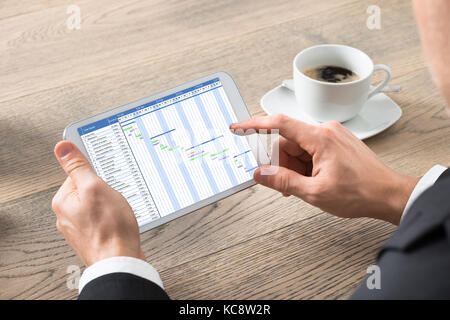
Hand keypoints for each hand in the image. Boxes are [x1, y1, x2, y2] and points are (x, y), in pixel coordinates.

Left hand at [51, 141, 144, 265]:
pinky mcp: (94, 237)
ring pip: (99, 206)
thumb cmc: (110, 229)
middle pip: (90, 190)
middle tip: (115, 198)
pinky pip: (104, 219)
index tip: (106, 180)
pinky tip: (120, 222)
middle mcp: (67, 216)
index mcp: (63, 201)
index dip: (97, 175)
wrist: (120, 262)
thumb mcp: (95, 188)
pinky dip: (114, 219)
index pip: (79, 174)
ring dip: (112, 206)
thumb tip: (63, 147)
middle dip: (107, 192)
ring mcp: (81, 228)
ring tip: (118, 213)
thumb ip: (79, 167)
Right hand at [231, 115, 417, 224]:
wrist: (388, 194)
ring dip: (293, 167)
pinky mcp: (335, 143)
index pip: (278, 123)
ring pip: (298, 148)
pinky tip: (309, 181)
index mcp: (319, 138)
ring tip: (304, 187)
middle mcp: (325, 131)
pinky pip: (309, 150)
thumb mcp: (315, 192)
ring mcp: (332, 136)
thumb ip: (283, 181)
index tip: (239, 127)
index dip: (254, 124)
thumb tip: (261, 174)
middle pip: (287, 141)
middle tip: (283, 184)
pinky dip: (304, 166)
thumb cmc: (361, 192)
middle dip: (280, 163)